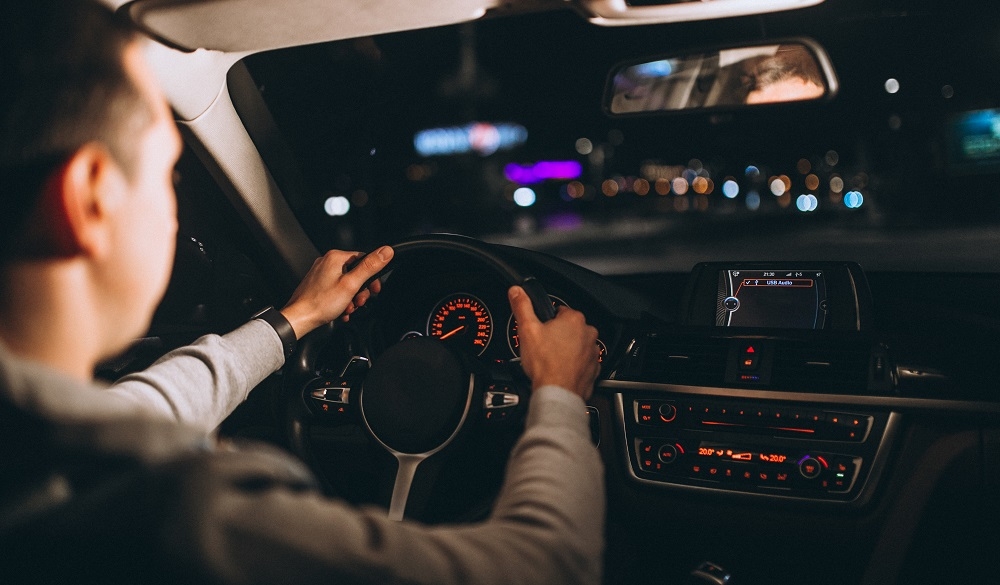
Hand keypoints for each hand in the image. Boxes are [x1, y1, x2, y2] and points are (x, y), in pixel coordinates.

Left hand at [280, 246, 393, 337]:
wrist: (299, 318)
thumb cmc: (320, 303)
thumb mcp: (351, 285)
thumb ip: (370, 267)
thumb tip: (386, 251)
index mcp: (335, 257)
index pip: (364, 259)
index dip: (372, 276)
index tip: (374, 289)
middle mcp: (327, 262)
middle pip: (355, 272)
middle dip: (360, 290)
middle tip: (358, 301)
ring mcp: (321, 274)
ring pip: (347, 283)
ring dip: (351, 298)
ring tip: (348, 307)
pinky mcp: (318, 285)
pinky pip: (337, 289)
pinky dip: (342, 300)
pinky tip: (341, 309)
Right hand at [508, 285, 599, 399]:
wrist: (557, 392)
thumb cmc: (545, 365)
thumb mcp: (527, 330)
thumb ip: (522, 307)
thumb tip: (517, 291)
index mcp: (574, 319)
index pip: (560, 311)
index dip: (547, 321)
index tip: (541, 331)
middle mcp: (588, 334)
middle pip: (569, 329)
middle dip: (557, 336)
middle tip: (543, 347)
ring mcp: (593, 352)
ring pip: (577, 346)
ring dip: (567, 350)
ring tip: (551, 360)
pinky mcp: (594, 369)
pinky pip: (583, 362)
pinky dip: (574, 365)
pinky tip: (561, 370)